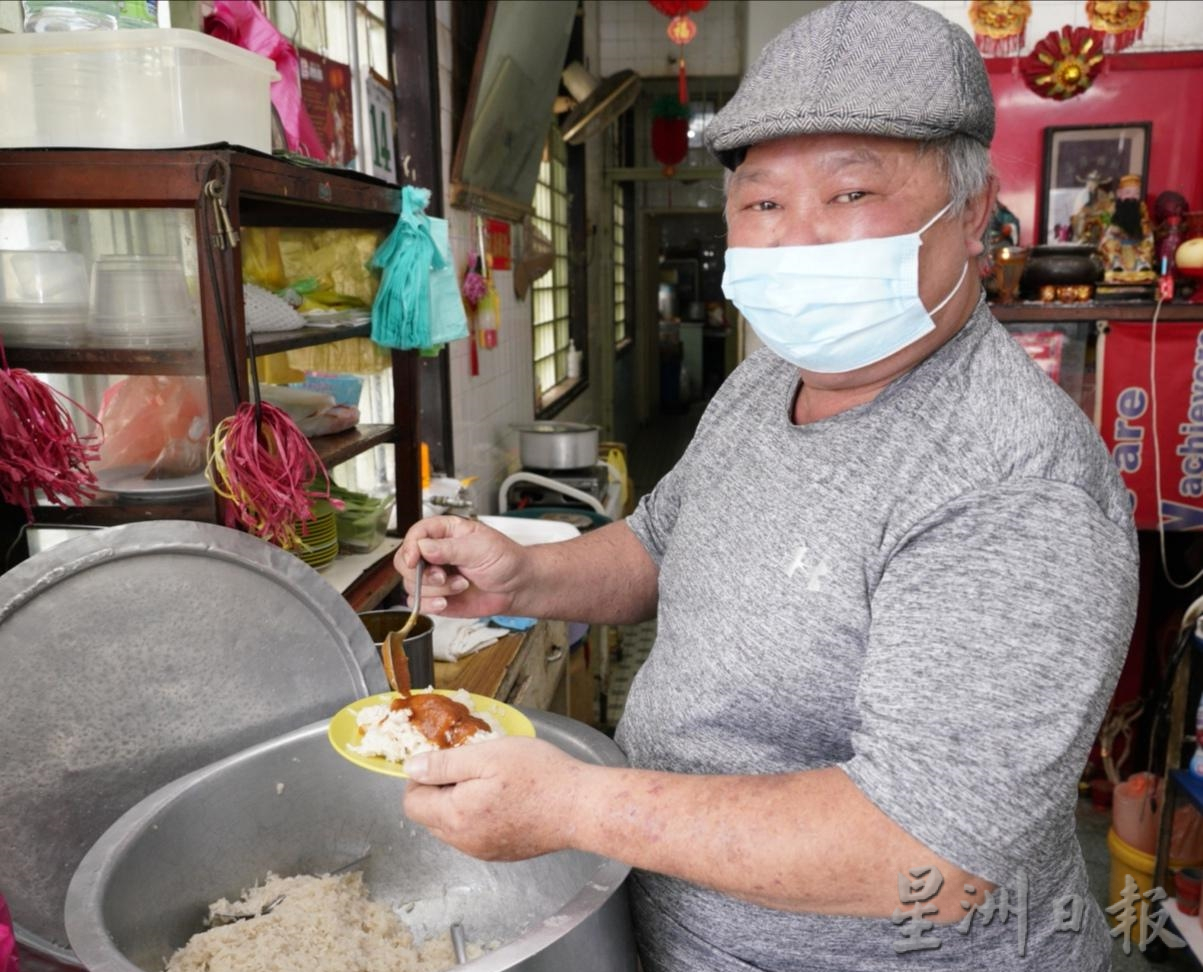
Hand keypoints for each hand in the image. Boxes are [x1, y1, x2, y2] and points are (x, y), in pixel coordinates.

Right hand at [394, 516, 527, 617]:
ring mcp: (434, 575)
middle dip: (422, 573)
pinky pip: (417, 602)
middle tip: (442, 577)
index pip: (415, 534)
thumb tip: (423, 547)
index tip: (415, 559)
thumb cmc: (505, 560)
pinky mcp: (436, 596)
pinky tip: (447, 601)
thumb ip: (450, 548)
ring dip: (434, 589)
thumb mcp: (481, 548)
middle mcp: (435, 553)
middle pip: (404, 560)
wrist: (517, 587)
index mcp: (445, 532)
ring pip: (410, 583)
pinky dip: (429, 604)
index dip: (410, 547)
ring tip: (460, 585)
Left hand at [403, 737, 582, 859]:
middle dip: (440, 791)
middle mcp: (464, 841)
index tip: (444, 760)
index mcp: (455, 816)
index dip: (421, 777)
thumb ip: (444, 764)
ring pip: (453, 827)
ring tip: (490, 780)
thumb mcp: (486, 756)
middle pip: (430, 817)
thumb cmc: (538, 776)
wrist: (580, 807)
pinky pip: (475, 835)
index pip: (412, 803)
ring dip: (459, 804)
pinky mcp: (503, 854)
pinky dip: (479, 817)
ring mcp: (484, 851)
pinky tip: (504, 798)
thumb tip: (411, 768)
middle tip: (470, 766)